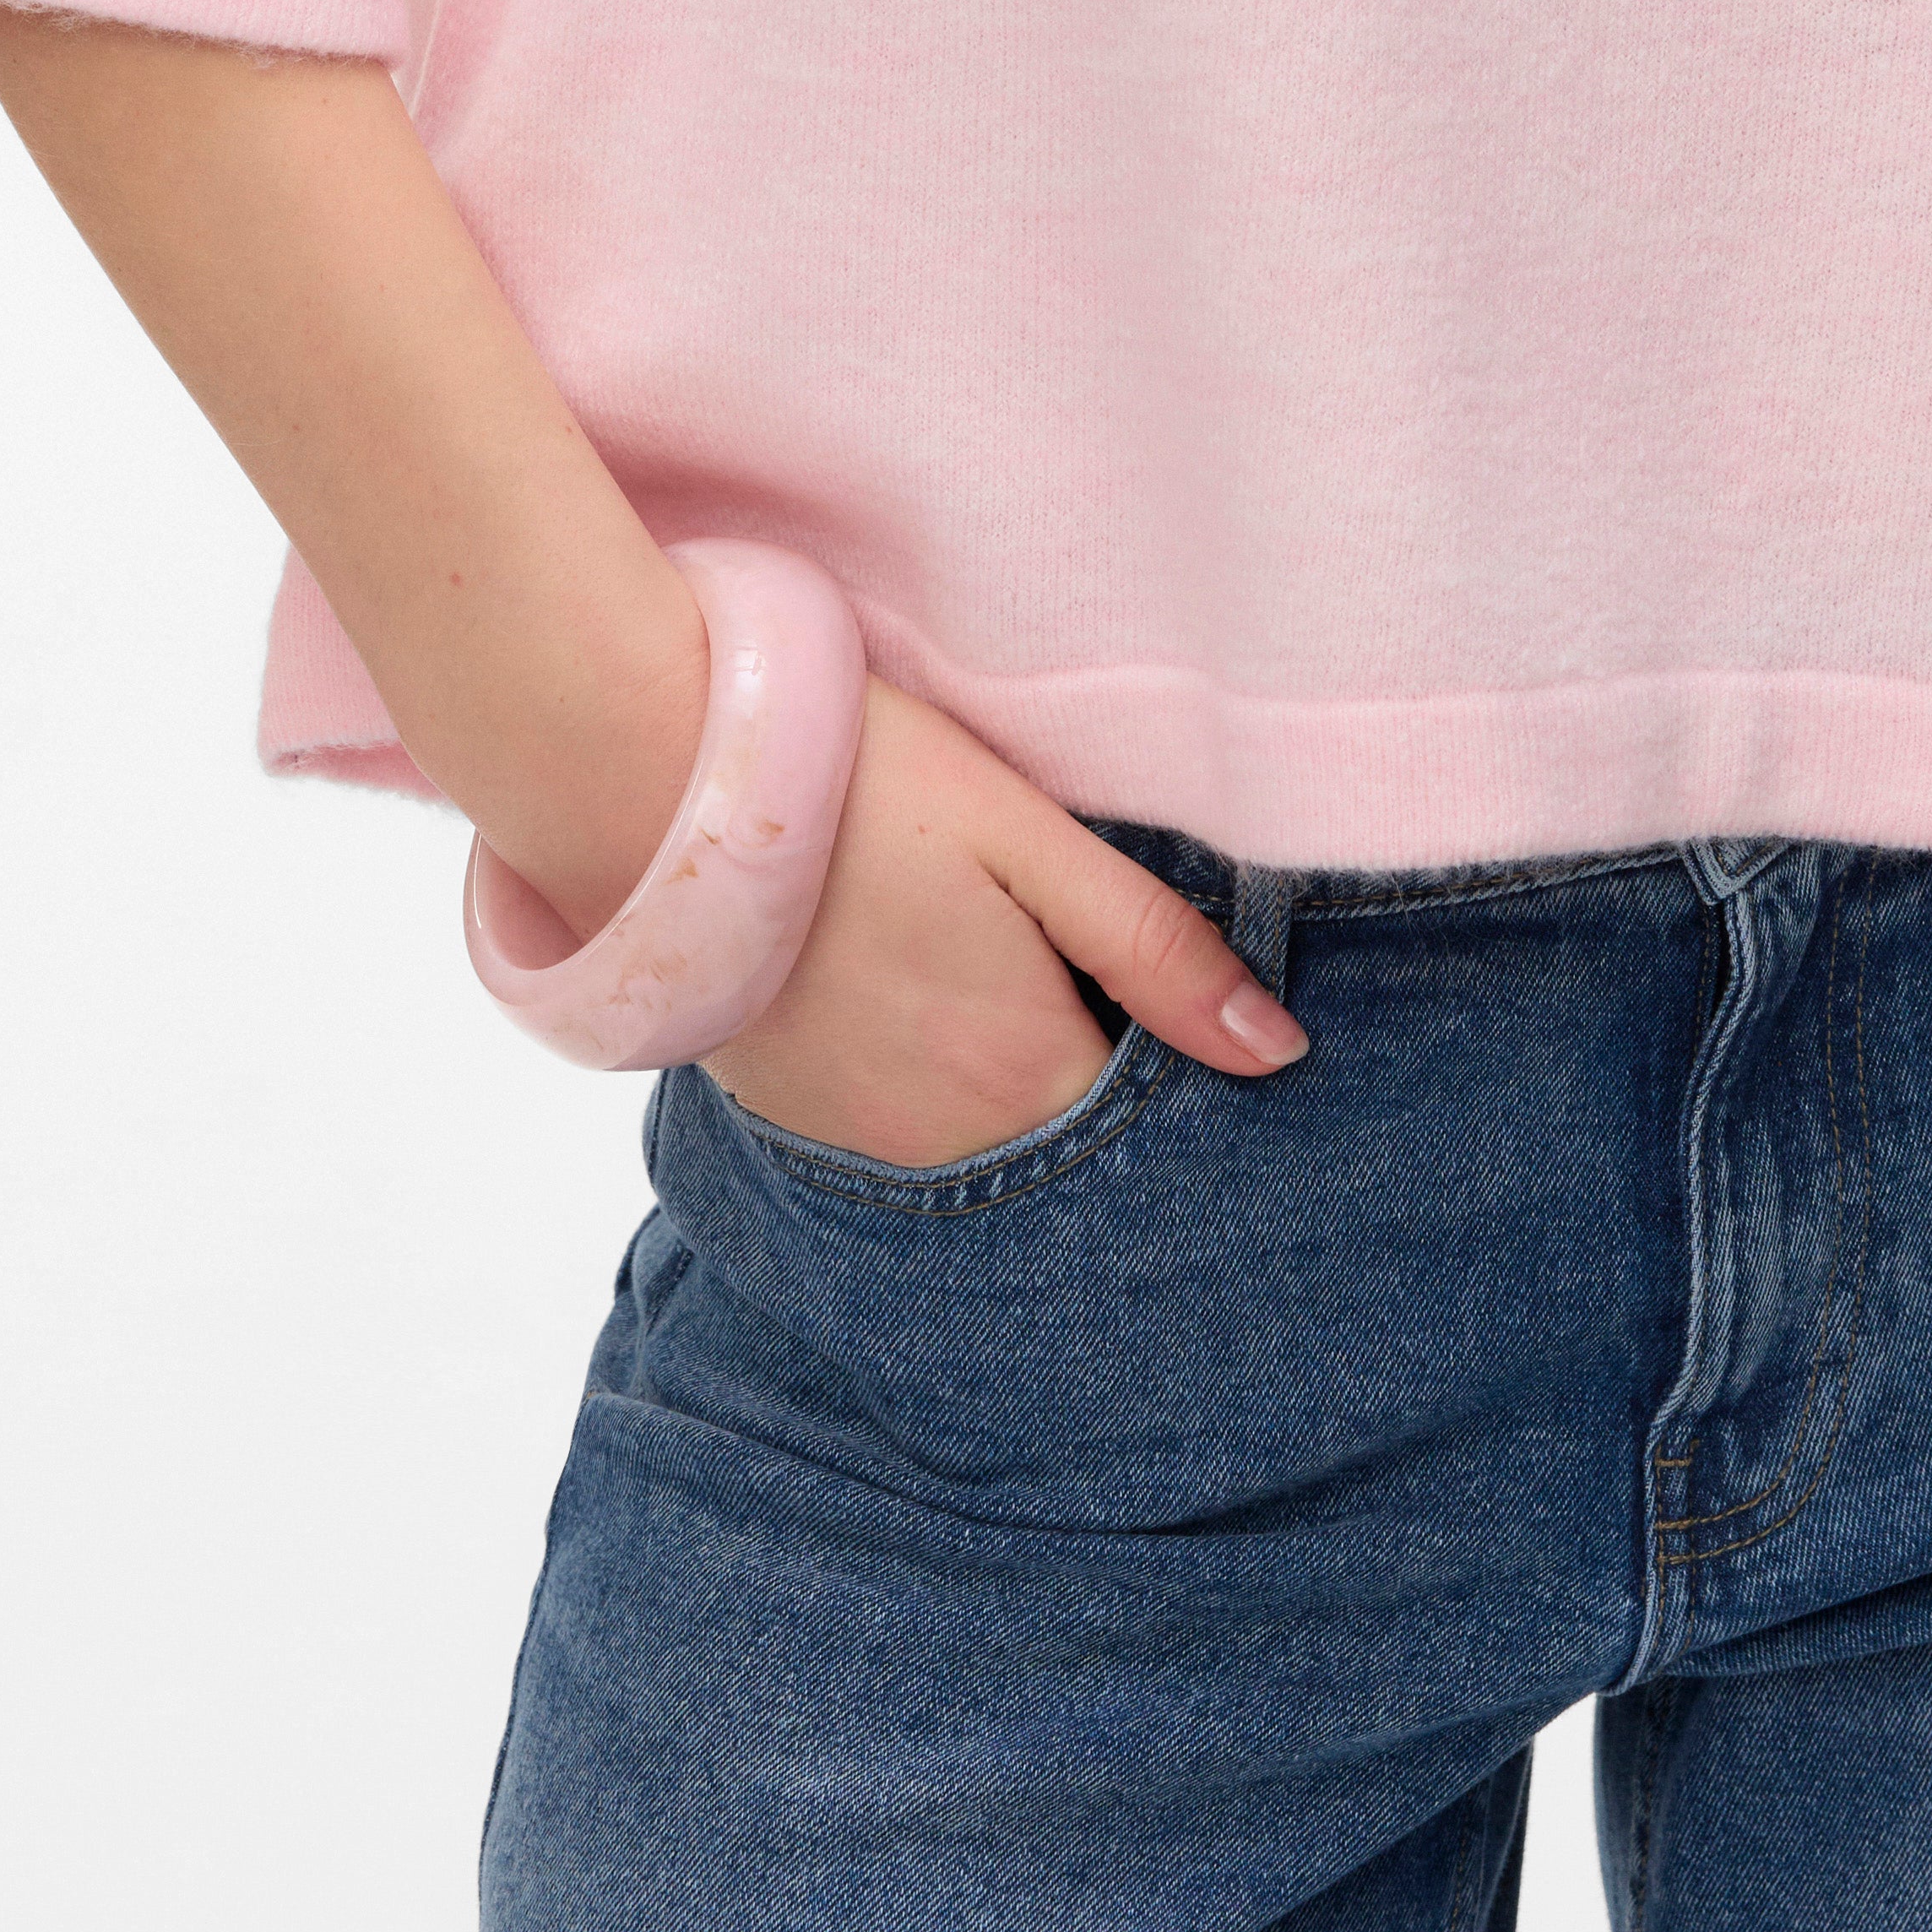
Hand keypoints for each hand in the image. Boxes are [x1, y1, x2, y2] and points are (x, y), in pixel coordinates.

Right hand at [693, 675, 1308, 1167]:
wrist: (653, 786)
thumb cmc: (859, 785)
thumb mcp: (1026, 840)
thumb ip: (1153, 949)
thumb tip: (1278, 1053)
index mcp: (1020, 1070)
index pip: (1145, 1127)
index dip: (1184, 1078)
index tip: (1203, 1035)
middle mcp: (941, 1139)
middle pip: (1063, 1147)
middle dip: (1102, 1097)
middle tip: (1106, 1000)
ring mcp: (855, 1139)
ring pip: (981, 1147)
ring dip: (1015, 1094)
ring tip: (1017, 992)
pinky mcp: (789, 1115)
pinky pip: (900, 1137)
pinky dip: (936, 1091)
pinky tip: (930, 1006)